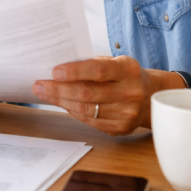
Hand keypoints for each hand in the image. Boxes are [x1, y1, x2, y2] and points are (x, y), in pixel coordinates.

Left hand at [32, 55, 166, 135]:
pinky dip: (72, 111)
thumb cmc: (124, 75)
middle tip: (39, 85)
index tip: (53, 72)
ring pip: (86, 109)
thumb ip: (91, 64)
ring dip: (61, 101)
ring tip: (44, 94)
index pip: (98, 70)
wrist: (151, 96)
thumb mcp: (115, 62)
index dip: (74, 71)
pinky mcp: (120, 128)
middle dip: (59, 89)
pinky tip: (61, 103)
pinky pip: (90, 120)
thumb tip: (57, 69)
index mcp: (128, 70)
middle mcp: (130, 92)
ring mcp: (126, 113)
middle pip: (88, 93)